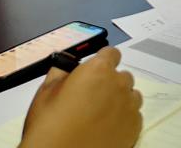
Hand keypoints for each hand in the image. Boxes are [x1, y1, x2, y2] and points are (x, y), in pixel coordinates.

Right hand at [20, 47, 141, 147]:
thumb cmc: (49, 126)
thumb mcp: (46, 92)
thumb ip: (60, 72)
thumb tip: (66, 65)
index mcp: (98, 70)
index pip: (111, 53)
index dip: (102, 61)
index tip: (96, 70)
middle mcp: (118, 84)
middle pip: (122, 76)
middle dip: (110, 83)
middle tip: (92, 97)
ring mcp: (129, 106)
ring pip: (131, 95)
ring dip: (119, 99)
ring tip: (101, 114)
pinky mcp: (135, 126)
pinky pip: (134, 114)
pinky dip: (124, 117)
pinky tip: (107, 127)